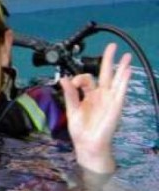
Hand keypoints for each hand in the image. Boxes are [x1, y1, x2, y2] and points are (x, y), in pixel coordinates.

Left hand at [60, 43, 131, 172]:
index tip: (71, 83)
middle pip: (105, 73)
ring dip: (121, 67)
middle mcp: (100, 95)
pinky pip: (120, 91)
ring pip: (116, 80)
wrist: (87, 144)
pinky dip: (124, 81)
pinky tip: (126, 71)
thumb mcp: (71, 109)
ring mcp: (109, 100)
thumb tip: (64, 78)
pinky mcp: (115, 106)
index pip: (86, 79)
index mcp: (89, 95)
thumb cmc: (80, 129)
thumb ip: (69, 94)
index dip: (78, 78)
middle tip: (112, 46)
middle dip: (108, 59)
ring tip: (127, 55)